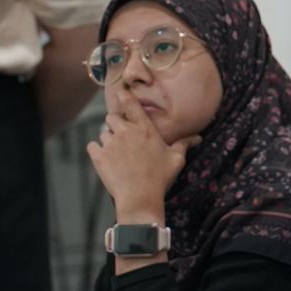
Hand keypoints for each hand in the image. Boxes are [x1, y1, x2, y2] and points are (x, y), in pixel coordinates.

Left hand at [84, 85, 198, 215]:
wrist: (140, 197)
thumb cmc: (160, 177)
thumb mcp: (176, 159)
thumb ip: (184, 144)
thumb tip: (198, 137)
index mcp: (144, 129)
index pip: (131, 105)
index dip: (124, 96)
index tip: (120, 93)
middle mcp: (126, 132)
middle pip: (112, 117)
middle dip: (115, 123)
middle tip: (122, 136)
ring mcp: (110, 144)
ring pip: (103, 133)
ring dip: (108, 139)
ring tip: (116, 152)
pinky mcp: (99, 157)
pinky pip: (92, 146)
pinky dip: (96, 151)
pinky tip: (104, 158)